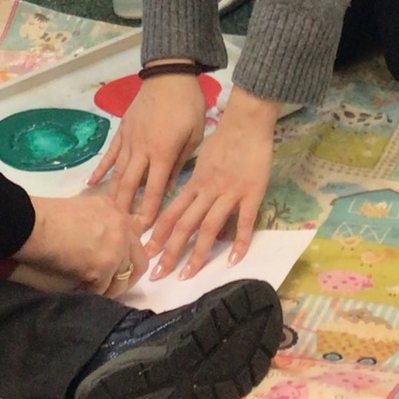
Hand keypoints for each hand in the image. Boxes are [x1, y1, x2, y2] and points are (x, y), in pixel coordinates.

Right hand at [15, 192, 146, 297]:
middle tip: (114, 286)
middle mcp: (122, 228)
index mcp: (117, 211)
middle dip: (128, 277)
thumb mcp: (86, 207)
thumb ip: (103, 221)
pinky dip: (92, 293)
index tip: (118, 266)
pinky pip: (103, 290)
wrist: (35, 225)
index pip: (136, 239)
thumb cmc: (51, 216)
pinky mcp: (103, 268)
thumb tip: (106, 242)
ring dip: (109, 288)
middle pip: (140, 260)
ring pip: (123, 280)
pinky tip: (80, 290)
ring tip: (94, 290)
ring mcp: (115, 248)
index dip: (127, 256)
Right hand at [87, 73, 206, 228]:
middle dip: (125, 208)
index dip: (148, 211)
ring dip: (112, 193)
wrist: (170, 74)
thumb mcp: (194, 136)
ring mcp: (128, 139)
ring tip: (107, 214)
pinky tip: (90, 183)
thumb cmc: (189, 105)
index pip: (153, 188)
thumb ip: (180, 163)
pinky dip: (100, 169)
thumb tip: (170, 189)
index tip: (144, 230)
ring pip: (117, 171)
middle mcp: (141, 149)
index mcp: (162, 152)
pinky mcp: (122, 130)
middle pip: (129, 184)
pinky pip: (109, 153)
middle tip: (121, 229)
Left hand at [145, 87, 278, 279]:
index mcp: (194, 184)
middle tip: (156, 275)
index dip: (157, 235)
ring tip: (186, 276)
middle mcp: (207, 192)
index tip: (146, 254)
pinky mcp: (252, 194)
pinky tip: (234, 261)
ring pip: (208, 228)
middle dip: (169, 252)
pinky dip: (239, 242)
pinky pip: (245, 222)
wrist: (246, 121)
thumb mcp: (202, 159)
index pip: (170, 213)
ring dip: (196, 254)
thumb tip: (189, 206)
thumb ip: (196, 183)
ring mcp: (229, 194)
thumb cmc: (224, 138)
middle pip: (184, 226)